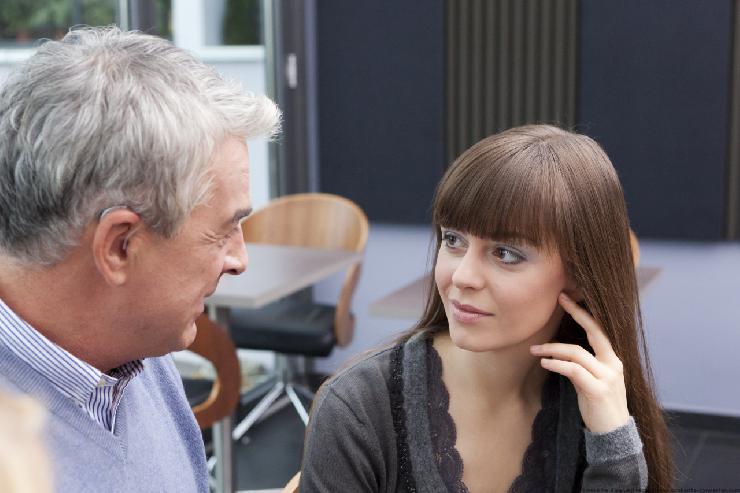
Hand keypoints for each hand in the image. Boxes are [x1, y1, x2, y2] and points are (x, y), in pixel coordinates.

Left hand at [530, 293, 629, 433]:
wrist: (613, 434)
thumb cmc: (600, 406)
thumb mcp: (595, 380)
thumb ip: (585, 364)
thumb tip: (561, 352)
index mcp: (613, 360)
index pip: (600, 330)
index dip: (584, 313)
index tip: (567, 298)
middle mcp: (613, 365)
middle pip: (595, 332)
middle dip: (577, 313)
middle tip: (559, 300)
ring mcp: (607, 377)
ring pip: (577, 353)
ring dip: (552, 349)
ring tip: (535, 350)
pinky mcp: (597, 390)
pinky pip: (573, 370)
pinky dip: (556, 364)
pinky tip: (544, 363)